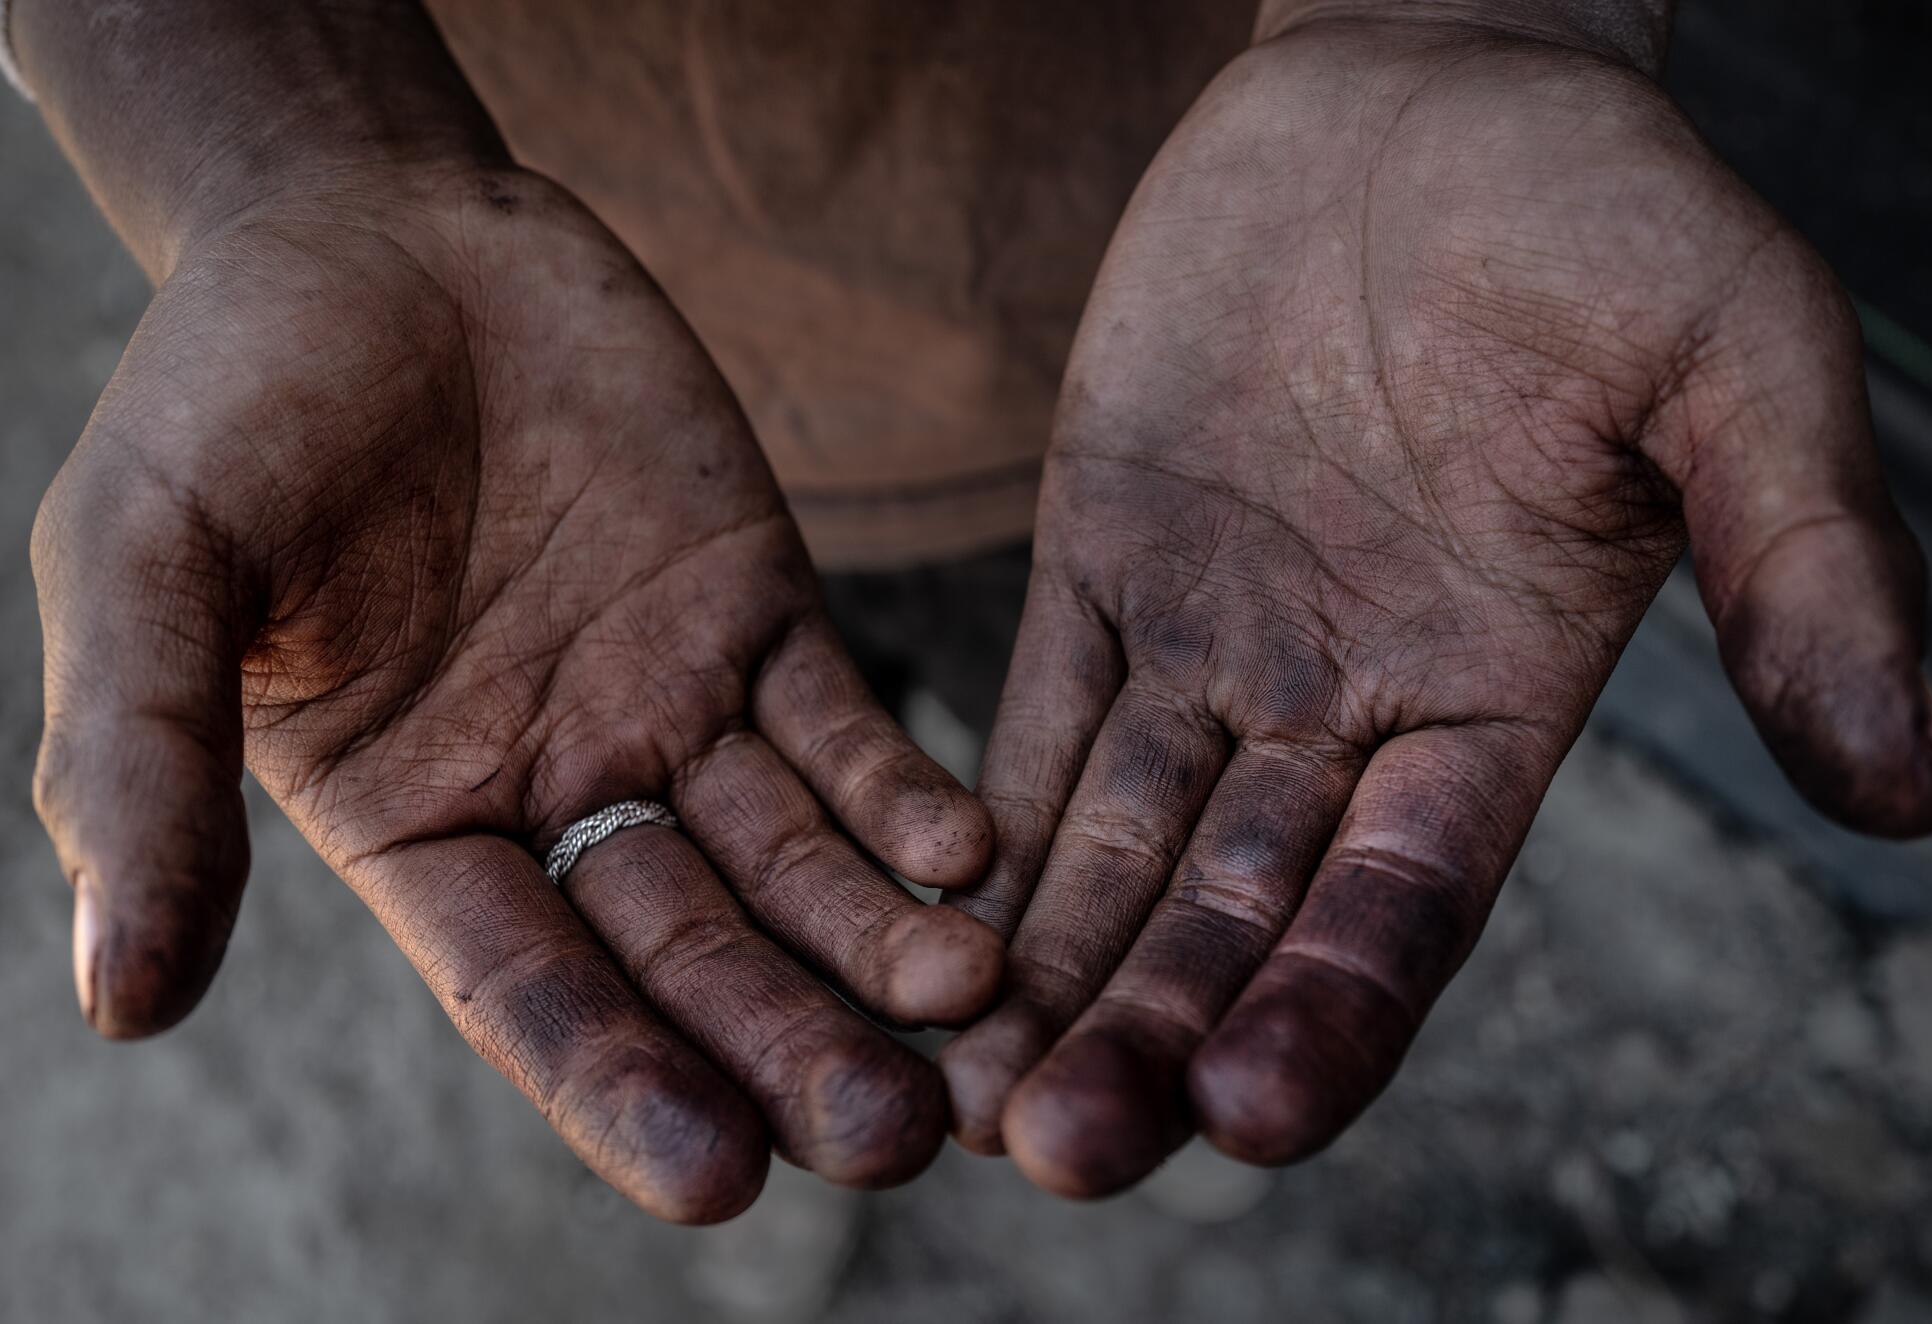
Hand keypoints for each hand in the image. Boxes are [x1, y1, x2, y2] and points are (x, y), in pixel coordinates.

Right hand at [31, 164, 1000, 1219]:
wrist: (370, 229)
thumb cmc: (228, 403)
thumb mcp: (145, 574)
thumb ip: (141, 774)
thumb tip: (119, 1005)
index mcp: (415, 826)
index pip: (528, 989)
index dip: (618, 1082)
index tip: (716, 1179)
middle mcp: (557, 793)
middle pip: (691, 951)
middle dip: (790, 1043)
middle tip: (891, 1135)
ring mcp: (671, 705)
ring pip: (793, 858)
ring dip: (882, 938)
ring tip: (969, 1002)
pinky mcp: (759, 609)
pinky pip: (844, 724)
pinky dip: (906, 791)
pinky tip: (971, 854)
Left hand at [939, 16, 1931, 1195]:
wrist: (1422, 87)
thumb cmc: (1603, 209)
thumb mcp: (1735, 363)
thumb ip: (1804, 567)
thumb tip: (1911, 788)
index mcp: (1498, 700)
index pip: (1406, 906)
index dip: (1330, 1013)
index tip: (1247, 1112)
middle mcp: (1347, 710)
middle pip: (1237, 919)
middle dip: (1147, 1036)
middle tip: (1052, 1149)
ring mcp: (1215, 644)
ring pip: (1121, 850)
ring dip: (1042, 973)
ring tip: (955, 1093)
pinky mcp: (1101, 563)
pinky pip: (1037, 715)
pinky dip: (979, 824)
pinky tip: (910, 924)